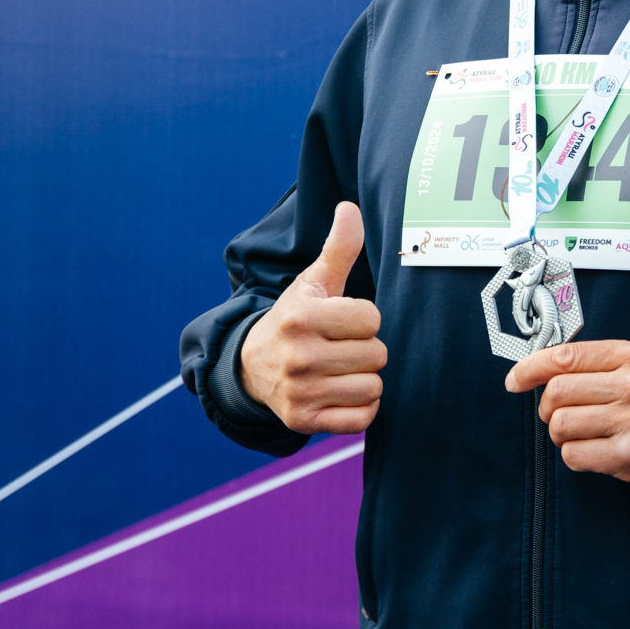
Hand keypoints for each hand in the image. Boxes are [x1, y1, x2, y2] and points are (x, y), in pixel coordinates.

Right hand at [239, 202, 385, 434]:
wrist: (252, 366)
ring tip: (340, 369)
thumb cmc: (296, 318)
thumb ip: (339, 247)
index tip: (342, 321)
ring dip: (364, 379)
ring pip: (373, 387)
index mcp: (302, 317)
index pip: (371, 319)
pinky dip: (360, 409)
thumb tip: (350, 207)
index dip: (363, 319)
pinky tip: (341, 393)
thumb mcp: (313, 282)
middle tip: (340, 347)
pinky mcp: (304, 421)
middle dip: (365, 349)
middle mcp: (299, 356)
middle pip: (376, 355)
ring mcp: (300, 392)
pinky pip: (362, 419)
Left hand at [505, 340, 629, 489]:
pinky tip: (592, 450)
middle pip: (557, 392)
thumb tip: (542, 369)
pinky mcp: (629, 455)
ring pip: (561, 425)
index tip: (515, 379)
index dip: (530, 368)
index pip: (565, 356)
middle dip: (548, 407)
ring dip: (560, 433)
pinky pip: (574, 455)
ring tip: (580, 433)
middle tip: (560, 413)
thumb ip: (598, 362)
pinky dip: (574, 454)